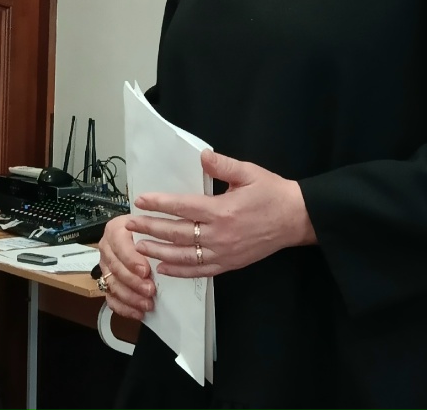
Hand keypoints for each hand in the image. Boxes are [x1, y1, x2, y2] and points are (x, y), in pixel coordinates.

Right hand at [95, 214, 155, 320]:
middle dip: (134, 282)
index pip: (120, 245)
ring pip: (113, 285)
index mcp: (115, 230)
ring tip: (147, 304)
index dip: (131, 260)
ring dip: (130, 297)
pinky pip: (110, 299)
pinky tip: (138, 312)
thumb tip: (165, 254)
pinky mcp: (107, 282)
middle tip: (150, 290)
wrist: (140, 236)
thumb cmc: (147, 231)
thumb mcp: (151, 227)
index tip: (145, 270)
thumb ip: (153, 237)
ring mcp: (105, 267)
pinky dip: (124, 308)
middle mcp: (107, 248)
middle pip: (116, 268)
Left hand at [126, 149, 315, 278]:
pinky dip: (180, 271)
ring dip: (159, 252)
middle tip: (130, 224)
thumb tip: (201, 154)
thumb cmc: (273, 192)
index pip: (182, 207)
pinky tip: (164, 269)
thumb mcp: (249, 172)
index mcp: (222, 209)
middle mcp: (219, 234)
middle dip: (150, 228)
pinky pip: (200, 270)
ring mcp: (223, 252)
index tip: (140, 200)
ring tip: (138, 247)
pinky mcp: (230, 264)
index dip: (159, 203)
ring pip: (184, 255)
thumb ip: (223, 165)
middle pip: (176, 233)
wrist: (297, 219)